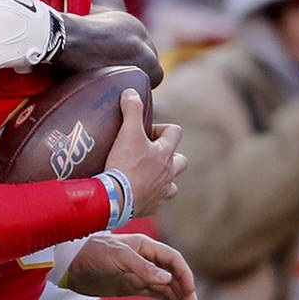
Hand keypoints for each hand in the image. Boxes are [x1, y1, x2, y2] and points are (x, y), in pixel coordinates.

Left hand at [64, 232, 200, 299]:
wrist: (69, 264)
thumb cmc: (92, 253)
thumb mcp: (118, 258)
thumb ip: (143, 268)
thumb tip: (167, 279)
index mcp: (144, 246)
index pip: (173, 259)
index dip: (184, 274)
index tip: (189, 292)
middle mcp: (144, 258)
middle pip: (172, 273)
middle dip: (186, 288)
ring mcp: (138, 272)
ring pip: (166, 284)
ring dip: (179, 295)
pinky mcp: (129, 285)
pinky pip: (154, 292)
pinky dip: (167, 297)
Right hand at [105, 89, 185, 217]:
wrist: (117, 198)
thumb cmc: (125, 165)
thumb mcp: (127, 132)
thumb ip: (131, 110)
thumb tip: (132, 92)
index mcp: (165, 153)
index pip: (175, 132)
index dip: (162, 128)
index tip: (146, 131)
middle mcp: (168, 173)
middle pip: (181, 161)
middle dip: (169, 156)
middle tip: (149, 154)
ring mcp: (161, 191)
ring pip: (172, 185)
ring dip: (163, 179)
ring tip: (146, 176)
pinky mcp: (151, 207)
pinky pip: (156, 202)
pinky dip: (149, 197)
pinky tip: (136, 194)